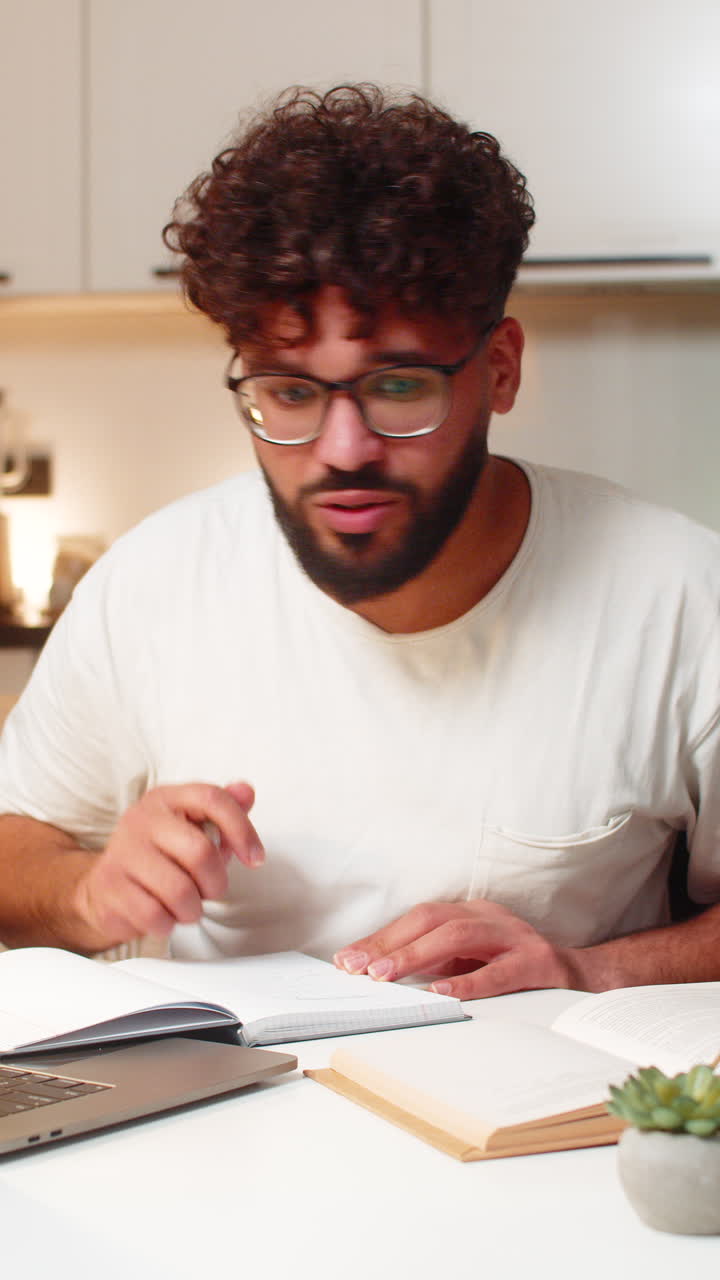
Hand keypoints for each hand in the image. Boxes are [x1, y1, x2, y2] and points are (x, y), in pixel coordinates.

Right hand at [73, 780, 263, 949]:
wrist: (103, 888)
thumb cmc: (159, 858)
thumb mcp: (193, 829)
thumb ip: (223, 811)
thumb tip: (246, 792)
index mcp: (166, 798)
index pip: (212, 799)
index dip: (242, 830)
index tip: (256, 858)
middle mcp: (142, 819)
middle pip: (201, 852)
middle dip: (216, 883)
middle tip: (209, 890)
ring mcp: (122, 852)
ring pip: (180, 891)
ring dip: (192, 909)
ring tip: (186, 906)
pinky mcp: (110, 887)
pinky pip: (155, 915)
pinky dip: (168, 924)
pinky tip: (164, 915)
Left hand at [333, 899, 579, 999]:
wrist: (584, 977)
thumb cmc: (517, 970)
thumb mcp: (473, 961)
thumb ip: (435, 962)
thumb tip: (381, 974)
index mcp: (472, 913)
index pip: (418, 918)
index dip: (381, 937)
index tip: (348, 960)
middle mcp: (491, 917)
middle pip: (433, 919)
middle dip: (392, 943)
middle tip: (360, 968)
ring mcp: (516, 937)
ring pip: (460, 936)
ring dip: (418, 956)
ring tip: (387, 976)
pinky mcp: (538, 963)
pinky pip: (499, 971)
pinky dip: (468, 980)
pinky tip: (442, 992)